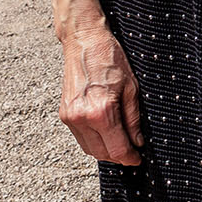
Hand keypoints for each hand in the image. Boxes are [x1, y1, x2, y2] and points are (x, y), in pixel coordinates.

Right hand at [58, 19, 144, 164]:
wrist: (84, 41)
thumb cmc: (110, 58)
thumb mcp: (131, 87)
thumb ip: (133, 119)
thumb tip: (137, 141)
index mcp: (101, 111)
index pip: (117, 149)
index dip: (130, 158)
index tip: (138, 159)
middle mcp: (82, 117)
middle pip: (102, 153)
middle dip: (118, 156)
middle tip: (132, 151)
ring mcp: (70, 118)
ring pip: (89, 149)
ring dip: (105, 150)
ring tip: (120, 142)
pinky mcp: (64, 114)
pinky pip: (81, 138)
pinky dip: (94, 140)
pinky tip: (105, 132)